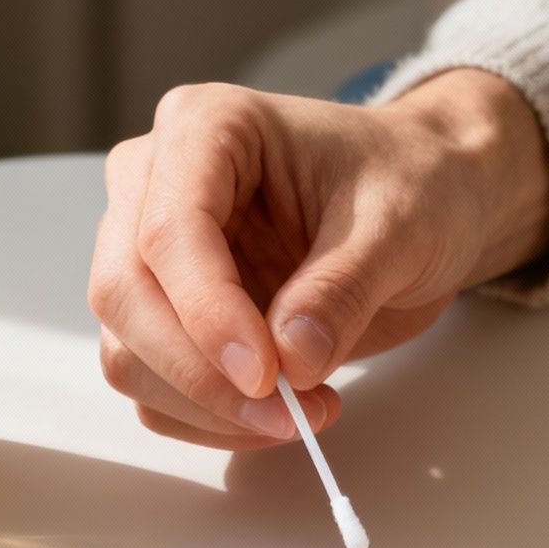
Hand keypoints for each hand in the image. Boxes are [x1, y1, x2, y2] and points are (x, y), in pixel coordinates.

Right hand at [88, 71, 548, 448]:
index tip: (265, 375)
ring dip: (206, 406)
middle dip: (200, 374)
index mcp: (205, 127)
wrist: (424, 202)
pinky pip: (154, 389)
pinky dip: (208, 420)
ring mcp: (148, 252)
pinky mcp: (164, 314)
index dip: (207, 312)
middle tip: (290, 415)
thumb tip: (291, 360)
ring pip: (126, 351)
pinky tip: (281, 412)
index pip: (169, 229)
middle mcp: (154, 183)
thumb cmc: (408, 184)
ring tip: (305, 413)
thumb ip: (342, 288)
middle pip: (124, 294)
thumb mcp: (400, 225)